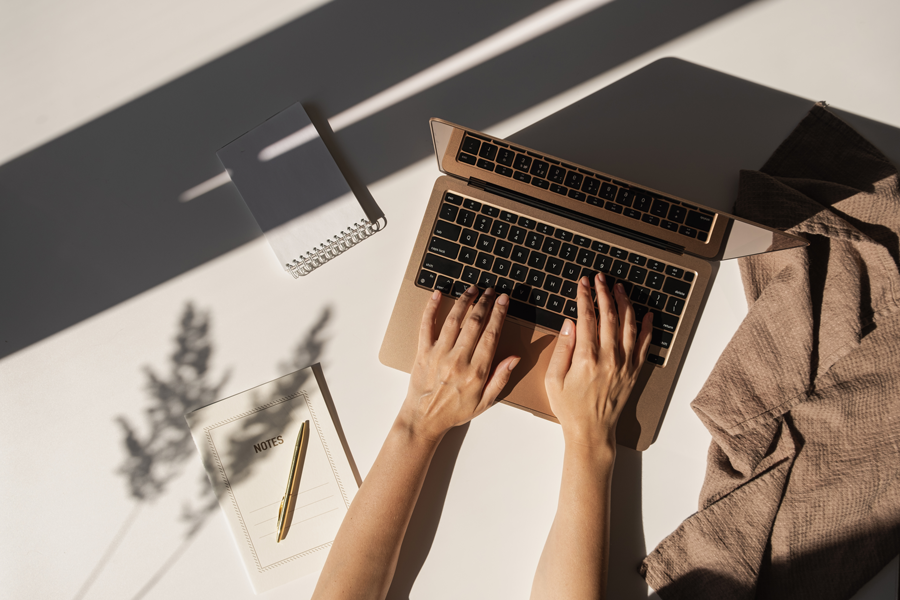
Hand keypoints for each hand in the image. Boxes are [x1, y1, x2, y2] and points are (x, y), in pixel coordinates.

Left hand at [400, 285, 520, 441]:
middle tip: (491, 291)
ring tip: (473, 289)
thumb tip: (514, 358)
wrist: (424, 419)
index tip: (503, 300)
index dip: (498, 314)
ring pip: (454, 320)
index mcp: (476, 372)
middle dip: (485, 303)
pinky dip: (432, 308)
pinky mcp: (423, 352)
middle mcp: (457, 360)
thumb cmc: (455, 411)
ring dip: (464, 301)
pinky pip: (427, 325)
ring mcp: (439, 354)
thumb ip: (501, 378)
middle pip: (474, 323)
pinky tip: (438, 294)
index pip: (491, 335)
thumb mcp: (485, 402)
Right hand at [545, 273, 652, 452]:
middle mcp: (609, 358)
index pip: (587, 318)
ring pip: (628, 325)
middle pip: (609, 316)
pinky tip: (646, 314)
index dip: (585, 297)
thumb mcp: (553, 380)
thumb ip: (562, 349)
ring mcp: (625, 364)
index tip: (583, 283)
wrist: (591, 431)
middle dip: (604, 293)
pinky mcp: (634, 372)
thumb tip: (570, 324)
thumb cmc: (570, 408)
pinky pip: (644, 344)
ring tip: (619, 287)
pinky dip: (647, 327)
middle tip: (600, 278)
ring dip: (624, 303)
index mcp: (586, 358)